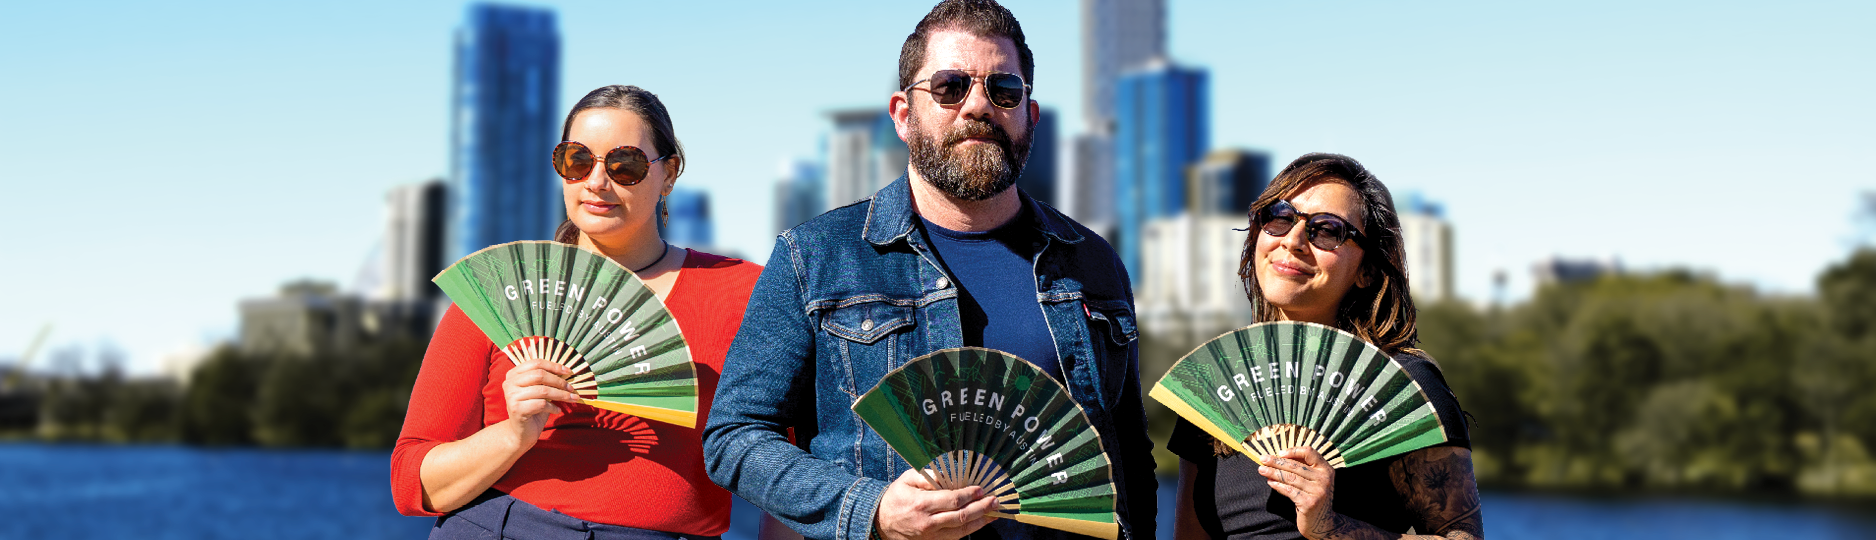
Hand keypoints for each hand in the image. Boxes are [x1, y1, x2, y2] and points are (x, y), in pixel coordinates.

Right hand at [502, 360, 580, 438]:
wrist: (522, 432)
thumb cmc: (533, 408)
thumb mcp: (539, 390)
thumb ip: (545, 376)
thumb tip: (562, 365)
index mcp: (513, 374)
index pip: (536, 363)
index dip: (554, 366)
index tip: (568, 372)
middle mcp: (509, 383)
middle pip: (540, 375)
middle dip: (559, 381)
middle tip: (571, 388)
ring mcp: (511, 396)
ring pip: (543, 390)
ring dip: (561, 395)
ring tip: (571, 399)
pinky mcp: (517, 409)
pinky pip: (541, 404)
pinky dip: (553, 407)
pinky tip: (557, 410)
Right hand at [874, 469, 996, 539]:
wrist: (880, 523)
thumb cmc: (895, 498)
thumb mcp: (906, 479)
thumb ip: (927, 475)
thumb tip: (949, 473)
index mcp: (921, 504)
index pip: (953, 500)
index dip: (970, 495)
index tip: (981, 489)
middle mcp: (928, 522)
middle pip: (961, 517)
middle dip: (982, 508)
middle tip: (995, 500)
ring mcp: (931, 536)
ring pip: (962, 531)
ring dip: (981, 521)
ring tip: (994, 513)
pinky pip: (955, 538)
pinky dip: (970, 530)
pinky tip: (980, 522)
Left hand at [1259, 447, 1339, 539]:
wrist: (1322, 523)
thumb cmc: (1313, 497)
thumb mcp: (1313, 481)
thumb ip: (1302, 468)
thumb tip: (1278, 456)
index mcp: (1326, 469)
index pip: (1310, 453)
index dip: (1293, 451)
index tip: (1279, 453)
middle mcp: (1324, 479)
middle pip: (1296, 465)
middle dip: (1276, 461)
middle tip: (1262, 459)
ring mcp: (1318, 491)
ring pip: (1290, 477)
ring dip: (1273, 472)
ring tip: (1262, 470)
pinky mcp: (1309, 502)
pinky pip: (1289, 490)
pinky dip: (1277, 485)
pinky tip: (1270, 482)